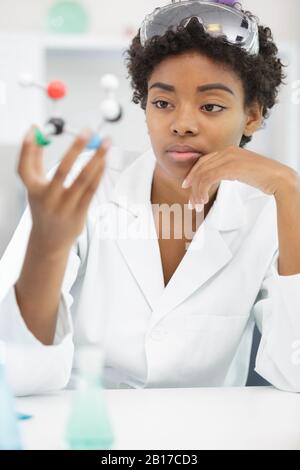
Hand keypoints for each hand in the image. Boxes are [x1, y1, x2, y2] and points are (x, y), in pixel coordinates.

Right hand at [18, 126, 110, 252]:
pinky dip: (99, 173)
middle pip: (62, 170)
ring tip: (106, 143)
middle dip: (75, 148)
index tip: (35, 129)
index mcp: (33, 190)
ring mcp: (64, 208)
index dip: (27, 148)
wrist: (50, 241)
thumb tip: (36, 132)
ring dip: (96, 159)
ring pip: (82, 179)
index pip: (25, 167)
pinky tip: (104, 161)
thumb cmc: (44, 208)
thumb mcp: (35, 187)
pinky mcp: (79, 214)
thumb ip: (34, 160)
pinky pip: (91, 190)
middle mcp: (48, 199)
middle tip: (87, 131)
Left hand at [181, 145, 297, 209]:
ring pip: (202, 175)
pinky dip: (202, 191)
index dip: (193, 174)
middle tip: (191, 202)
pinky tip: (204, 200)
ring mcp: (228, 157)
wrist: (278, 178)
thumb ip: (228, 171)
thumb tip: (215, 178)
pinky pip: (208, 178)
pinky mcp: (230, 166)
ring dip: (197, 192)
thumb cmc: (262, 177)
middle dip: (193, 186)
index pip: (204, 161)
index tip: (187, 186)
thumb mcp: (241, 171)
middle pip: (200, 168)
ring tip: (197, 206)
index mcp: (229, 150)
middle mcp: (226, 151)